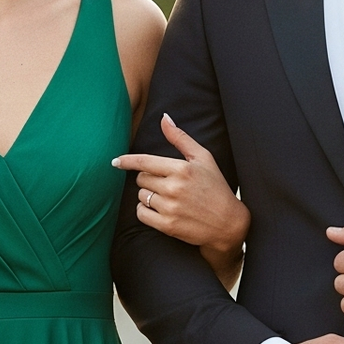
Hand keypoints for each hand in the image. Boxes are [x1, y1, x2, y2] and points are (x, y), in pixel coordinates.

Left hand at [115, 116, 249, 280]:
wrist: (228, 223)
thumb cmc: (216, 187)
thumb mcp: (203, 158)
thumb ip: (180, 138)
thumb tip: (164, 118)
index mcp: (181, 169)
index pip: (144, 162)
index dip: (127, 161)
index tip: (115, 161)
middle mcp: (173, 188)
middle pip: (141, 179)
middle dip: (147, 179)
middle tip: (164, 184)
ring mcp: (169, 208)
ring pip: (141, 196)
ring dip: (148, 196)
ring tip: (168, 198)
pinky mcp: (167, 225)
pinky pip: (141, 214)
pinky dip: (145, 211)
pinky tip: (160, 210)